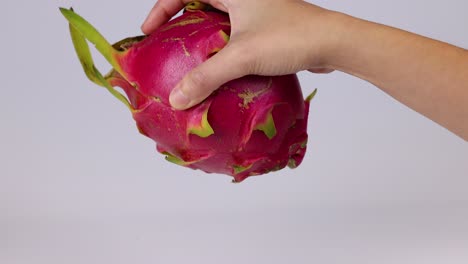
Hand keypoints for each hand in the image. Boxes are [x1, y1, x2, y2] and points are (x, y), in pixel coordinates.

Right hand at [142, 0, 336, 109]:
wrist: (333, 43)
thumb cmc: (290, 37)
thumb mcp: (242, 56)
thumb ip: (206, 76)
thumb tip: (176, 98)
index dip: (161, 8)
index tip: (149, 30)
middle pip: (198, 3)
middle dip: (178, 23)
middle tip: (166, 46)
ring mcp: (254, 10)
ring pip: (216, 20)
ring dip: (201, 39)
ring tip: (187, 62)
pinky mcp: (264, 26)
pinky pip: (233, 34)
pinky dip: (221, 49)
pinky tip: (217, 71)